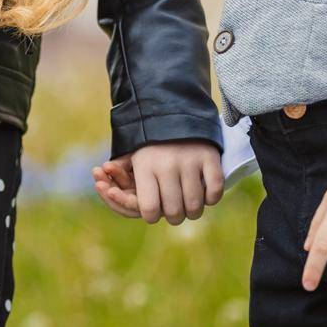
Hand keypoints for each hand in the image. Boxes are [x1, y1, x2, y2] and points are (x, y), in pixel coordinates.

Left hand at [90, 139, 223, 224]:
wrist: (175, 109)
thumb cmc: (151, 142)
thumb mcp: (133, 156)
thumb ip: (125, 180)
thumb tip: (111, 195)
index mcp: (145, 166)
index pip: (148, 209)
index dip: (152, 216)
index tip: (154, 212)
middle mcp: (167, 165)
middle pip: (174, 212)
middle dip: (174, 217)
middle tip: (174, 211)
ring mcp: (190, 161)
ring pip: (195, 206)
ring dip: (193, 211)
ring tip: (189, 206)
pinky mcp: (209, 157)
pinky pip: (215, 191)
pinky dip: (211, 198)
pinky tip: (204, 194)